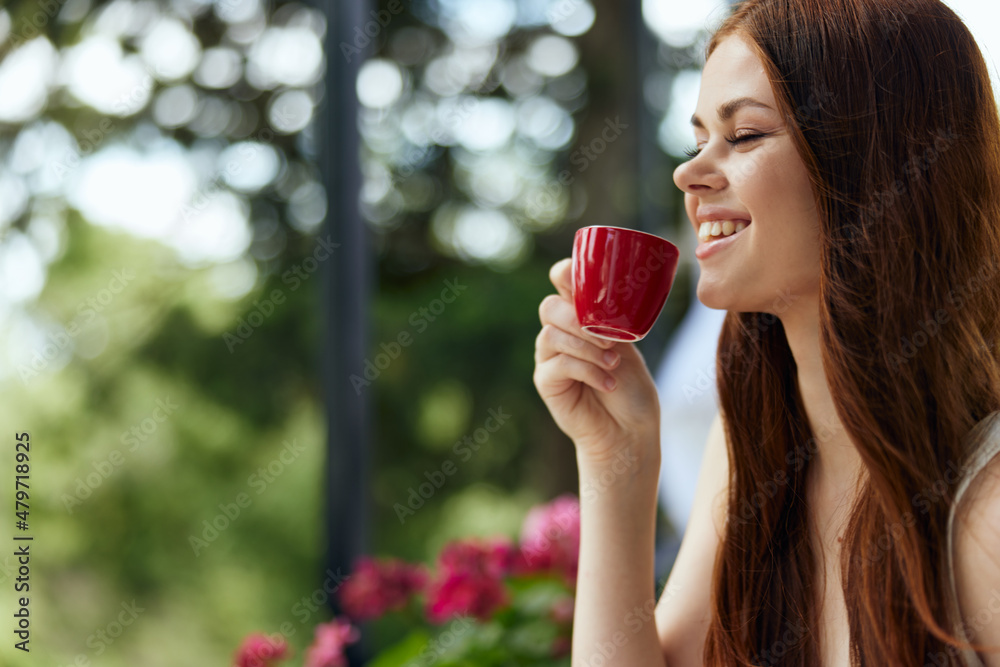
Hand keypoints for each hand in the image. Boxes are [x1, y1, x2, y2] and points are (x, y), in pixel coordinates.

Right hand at [533, 258, 661, 467]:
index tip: (582, 278)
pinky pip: (559, 365)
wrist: (630, 431)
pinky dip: (587, 371)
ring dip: (587, 347)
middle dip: (578, 318)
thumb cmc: (632, 388)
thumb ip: (612, 319)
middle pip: (550, 308)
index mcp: (580, 317)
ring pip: (552, 335)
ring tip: (613, 362)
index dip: (565, 274)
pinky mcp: (547, 382)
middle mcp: (560, 333)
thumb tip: (612, 293)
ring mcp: (549, 358)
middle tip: (609, 337)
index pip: (561, 283)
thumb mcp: (628, 345)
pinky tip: (607, 382)